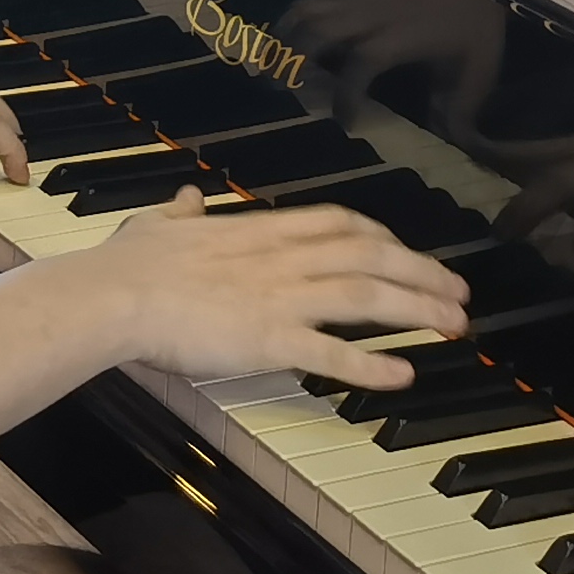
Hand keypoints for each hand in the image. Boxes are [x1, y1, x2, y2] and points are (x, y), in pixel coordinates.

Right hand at [96, 191, 469, 384]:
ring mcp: (281, 298)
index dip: (383, 238)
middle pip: (371, 258)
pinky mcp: (271, 341)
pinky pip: (334, 353)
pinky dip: (374, 364)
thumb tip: (187, 198)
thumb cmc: (129, 262)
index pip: (340, 223)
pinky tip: (406, 374)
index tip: (406, 252)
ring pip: (368, 298)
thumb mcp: (159, 224)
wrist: (114, 294)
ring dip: (418, 310)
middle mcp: (282, 259)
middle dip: (422, 274)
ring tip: (455, 327)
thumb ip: (181, 214)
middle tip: (459, 294)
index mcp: (260, 230)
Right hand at [284, 0, 509, 141]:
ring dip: (282, 38)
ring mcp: (361, 0)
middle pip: (319, 29)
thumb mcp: (480, 70)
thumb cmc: (477, 24)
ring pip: (308, 11)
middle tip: (276, 92)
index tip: (344, 124)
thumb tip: (451, 148)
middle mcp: (374, 14)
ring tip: (264, 70)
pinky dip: (290, 24)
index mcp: (404, 35)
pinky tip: (282, 47)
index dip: (347, 94)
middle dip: (293, 60)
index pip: (364, 61)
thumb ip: (460, 109)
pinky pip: (313, 4)